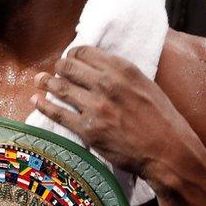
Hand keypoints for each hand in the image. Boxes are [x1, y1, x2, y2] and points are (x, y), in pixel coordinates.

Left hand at [30, 45, 196, 177]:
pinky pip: (58, 113)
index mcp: (123, 70)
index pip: (86, 52)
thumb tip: (99, 67)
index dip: (73, 54)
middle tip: (55, 69)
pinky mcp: (88, 129)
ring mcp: (96, 107)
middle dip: (59, 66)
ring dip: (46, 82)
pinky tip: (36, 100)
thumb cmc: (162, 120)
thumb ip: (122, 75)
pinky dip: (43, 105)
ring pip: (60, 87)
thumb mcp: (146, 86)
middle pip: (69, 66)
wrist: (169, 153)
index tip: (70, 59)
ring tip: (39, 79)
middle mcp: (108, 84)